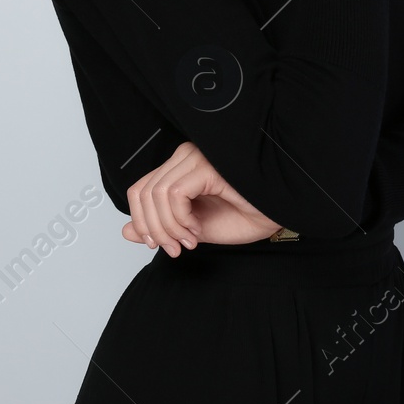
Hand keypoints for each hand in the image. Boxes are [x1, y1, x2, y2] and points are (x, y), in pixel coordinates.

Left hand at [121, 141, 282, 255]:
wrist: (278, 214)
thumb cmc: (244, 214)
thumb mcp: (191, 229)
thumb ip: (159, 227)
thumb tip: (125, 231)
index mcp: (179, 167)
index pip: (139, 189)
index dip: (142, 222)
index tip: (160, 245)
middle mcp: (185, 155)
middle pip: (143, 193)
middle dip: (154, 229)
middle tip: (175, 248)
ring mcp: (197, 157)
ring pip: (156, 195)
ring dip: (169, 227)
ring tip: (190, 240)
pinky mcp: (208, 166)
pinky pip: (174, 194)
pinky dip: (179, 219)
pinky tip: (196, 229)